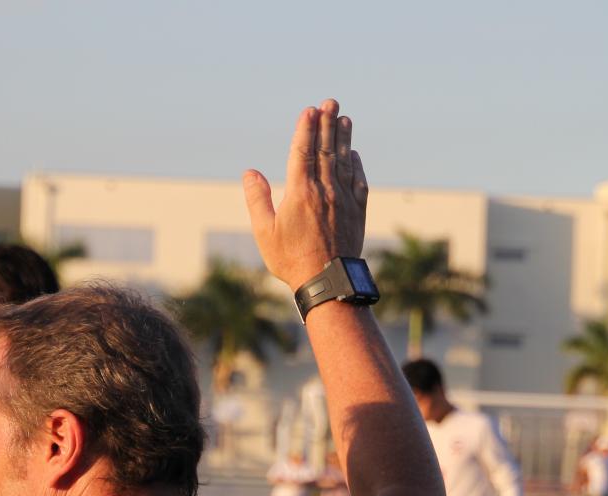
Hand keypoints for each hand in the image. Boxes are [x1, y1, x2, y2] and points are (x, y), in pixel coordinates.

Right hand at [243, 98, 367, 291]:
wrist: (328, 282)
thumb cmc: (291, 259)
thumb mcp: (265, 232)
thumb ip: (257, 199)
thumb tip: (249, 172)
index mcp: (300, 192)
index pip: (302, 152)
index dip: (305, 129)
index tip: (309, 110)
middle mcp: (324, 190)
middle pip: (326, 149)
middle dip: (327, 123)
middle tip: (330, 102)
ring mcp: (343, 200)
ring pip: (344, 161)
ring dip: (343, 138)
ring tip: (344, 119)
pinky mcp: (356, 211)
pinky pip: (358, 181)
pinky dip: (356, 165)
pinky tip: (354, 154)